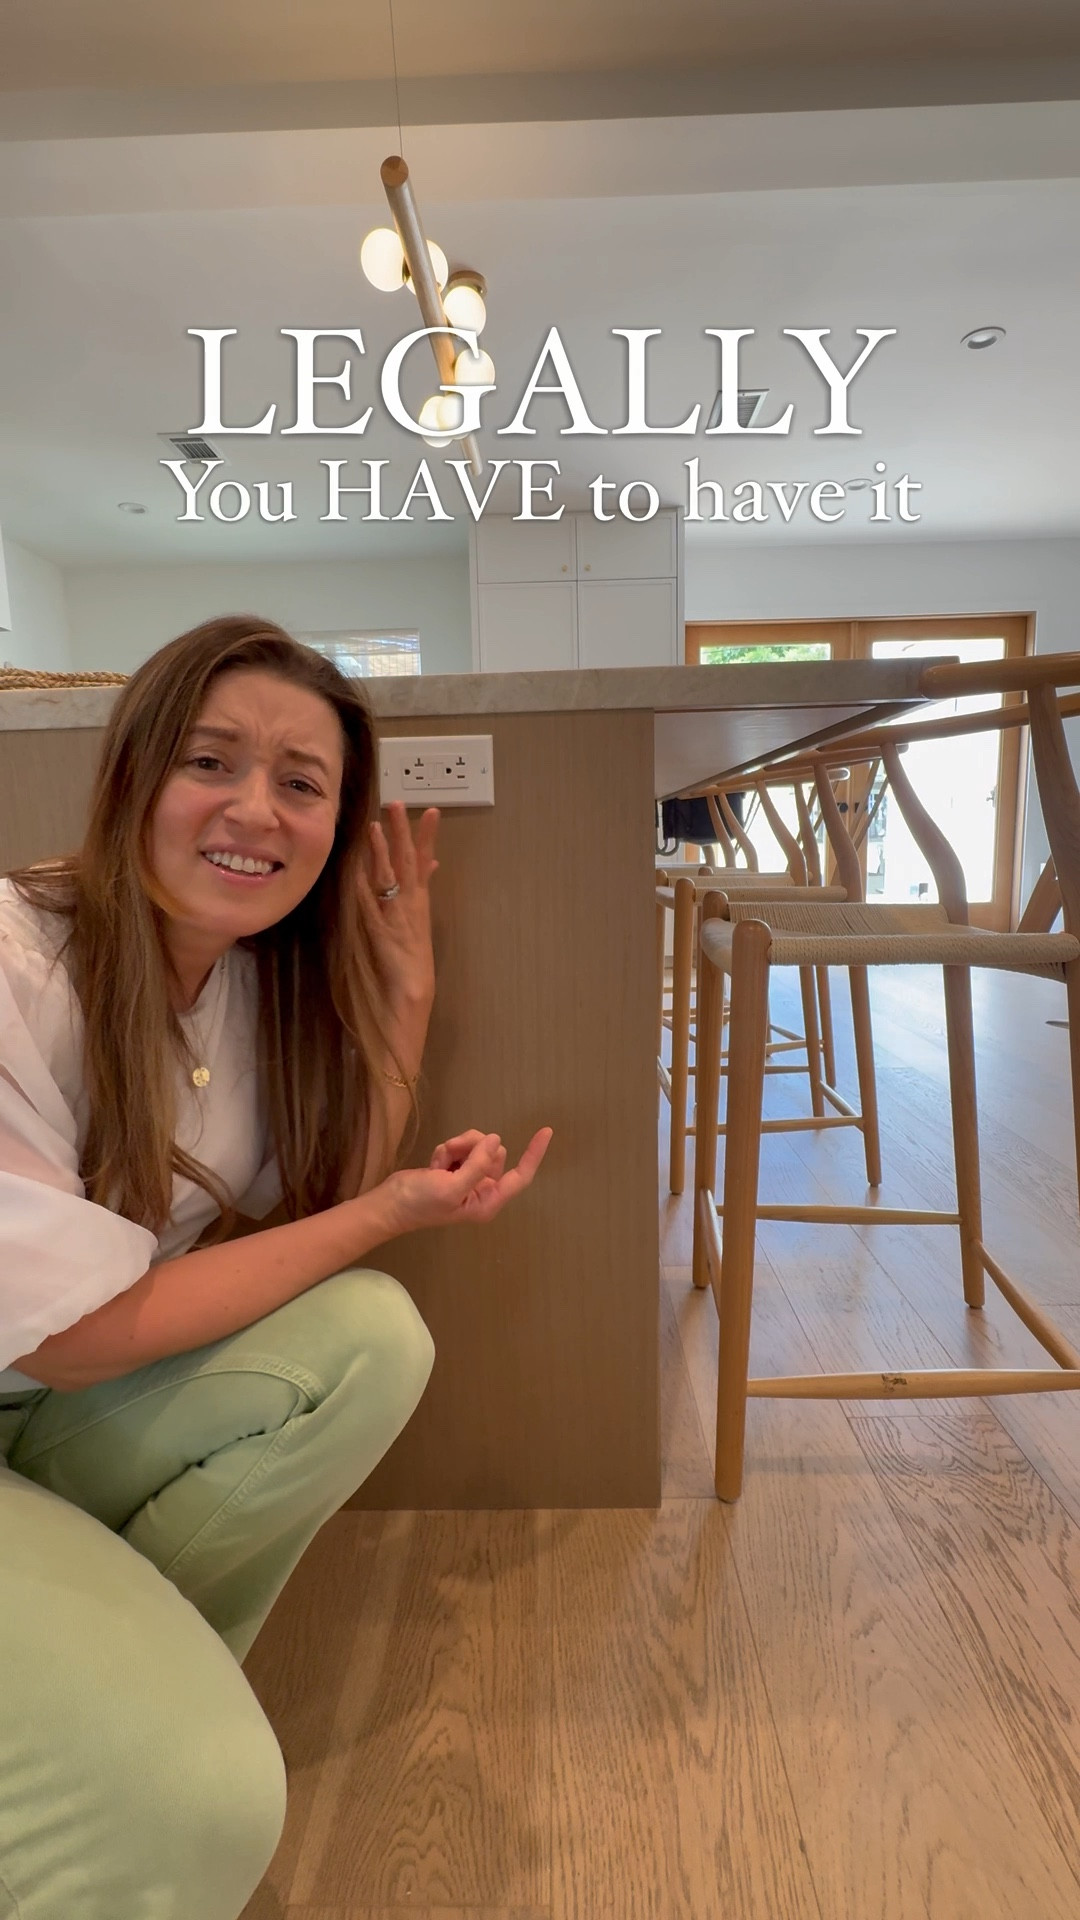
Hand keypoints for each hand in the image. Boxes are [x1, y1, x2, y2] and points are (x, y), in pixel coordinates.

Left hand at [357, 799, 438, 1011]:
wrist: (412, 992)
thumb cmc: (413, 957)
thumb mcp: (420, 919)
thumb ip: (423, 889)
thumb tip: (431, 863)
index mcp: (420, 901)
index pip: (424, 861)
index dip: (427, 836)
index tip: (431, 811)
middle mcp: (411, 904)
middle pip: (408, 862)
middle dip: (403, 832)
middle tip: (397, 805)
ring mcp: (396, 917)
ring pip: (389, 879)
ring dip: (381, 853)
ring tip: (375, 827)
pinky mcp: (381, 931)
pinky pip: (370, 906)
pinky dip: (364, 889)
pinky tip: (355, 872)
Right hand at [378, 1127, 553, 1234]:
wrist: (389, 1204)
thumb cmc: (420, 1203)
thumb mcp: (451, 1187)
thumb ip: (477, 1165)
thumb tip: (496, 1140)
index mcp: (488, 1201)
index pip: (520, 1176)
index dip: (534, 1154)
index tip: (545, 1131)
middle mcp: (483, 1190)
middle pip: (494, 1153)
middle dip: (472, 1148)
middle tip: (451, 1155)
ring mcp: (470, 1179)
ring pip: (477, 1146)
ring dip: (457, 1148)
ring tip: (439, 1164)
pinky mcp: (456, 1169)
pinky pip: (461, 1147)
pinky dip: (447, 1151)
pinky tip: (434, 1165)